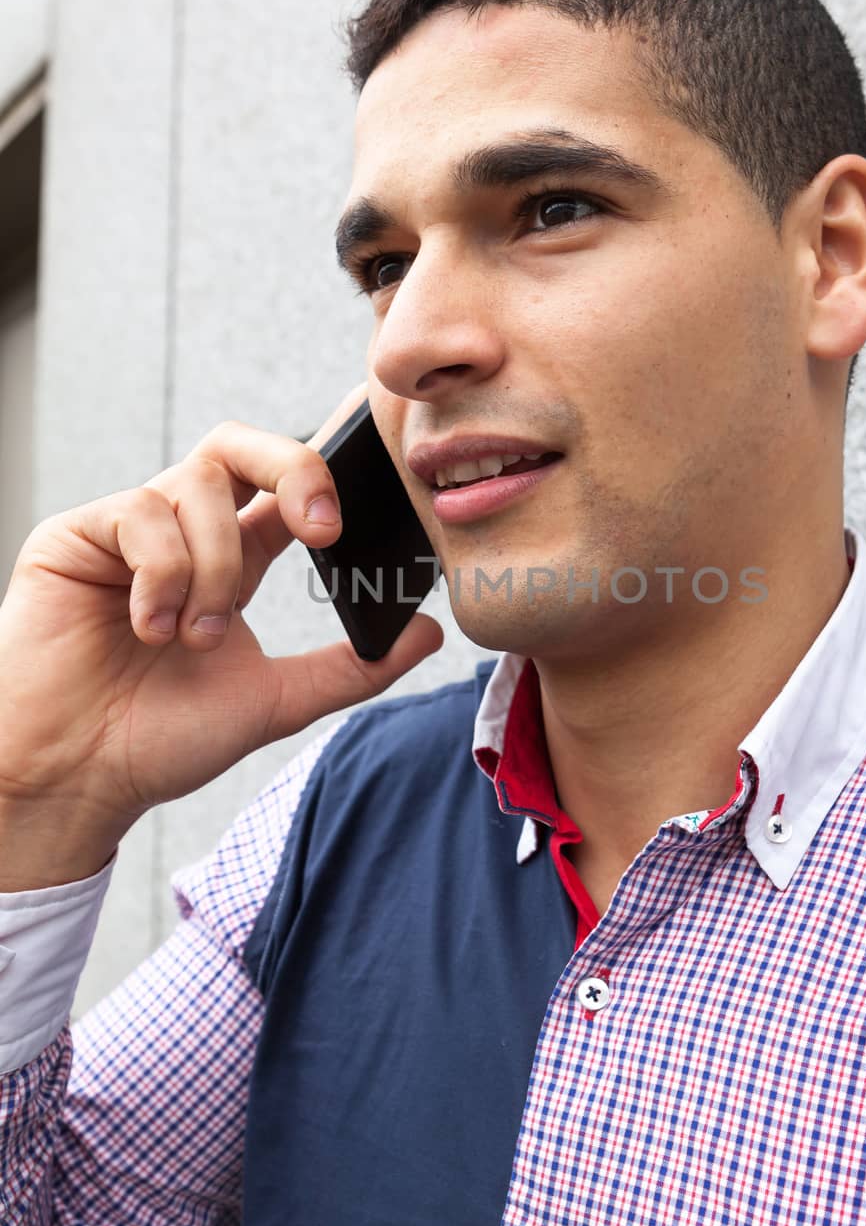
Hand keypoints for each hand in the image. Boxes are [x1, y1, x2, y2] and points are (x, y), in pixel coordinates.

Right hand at [0, 382, 443, 854]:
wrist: (78, 779)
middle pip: (241, 445)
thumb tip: (429, 633)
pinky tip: (148, 628)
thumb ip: (352, 667)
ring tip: (194, 638)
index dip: (324, 471)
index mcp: (230, 560)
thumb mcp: (276, 701)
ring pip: (200, 487)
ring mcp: (126, 529)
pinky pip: (142, 513)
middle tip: (321, 530)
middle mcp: (181, 533)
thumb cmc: (158, 740)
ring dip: (215, 569)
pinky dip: (163, 573)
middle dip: (293, 468)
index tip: (370, 493)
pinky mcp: (75, 535)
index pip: (282, 487)